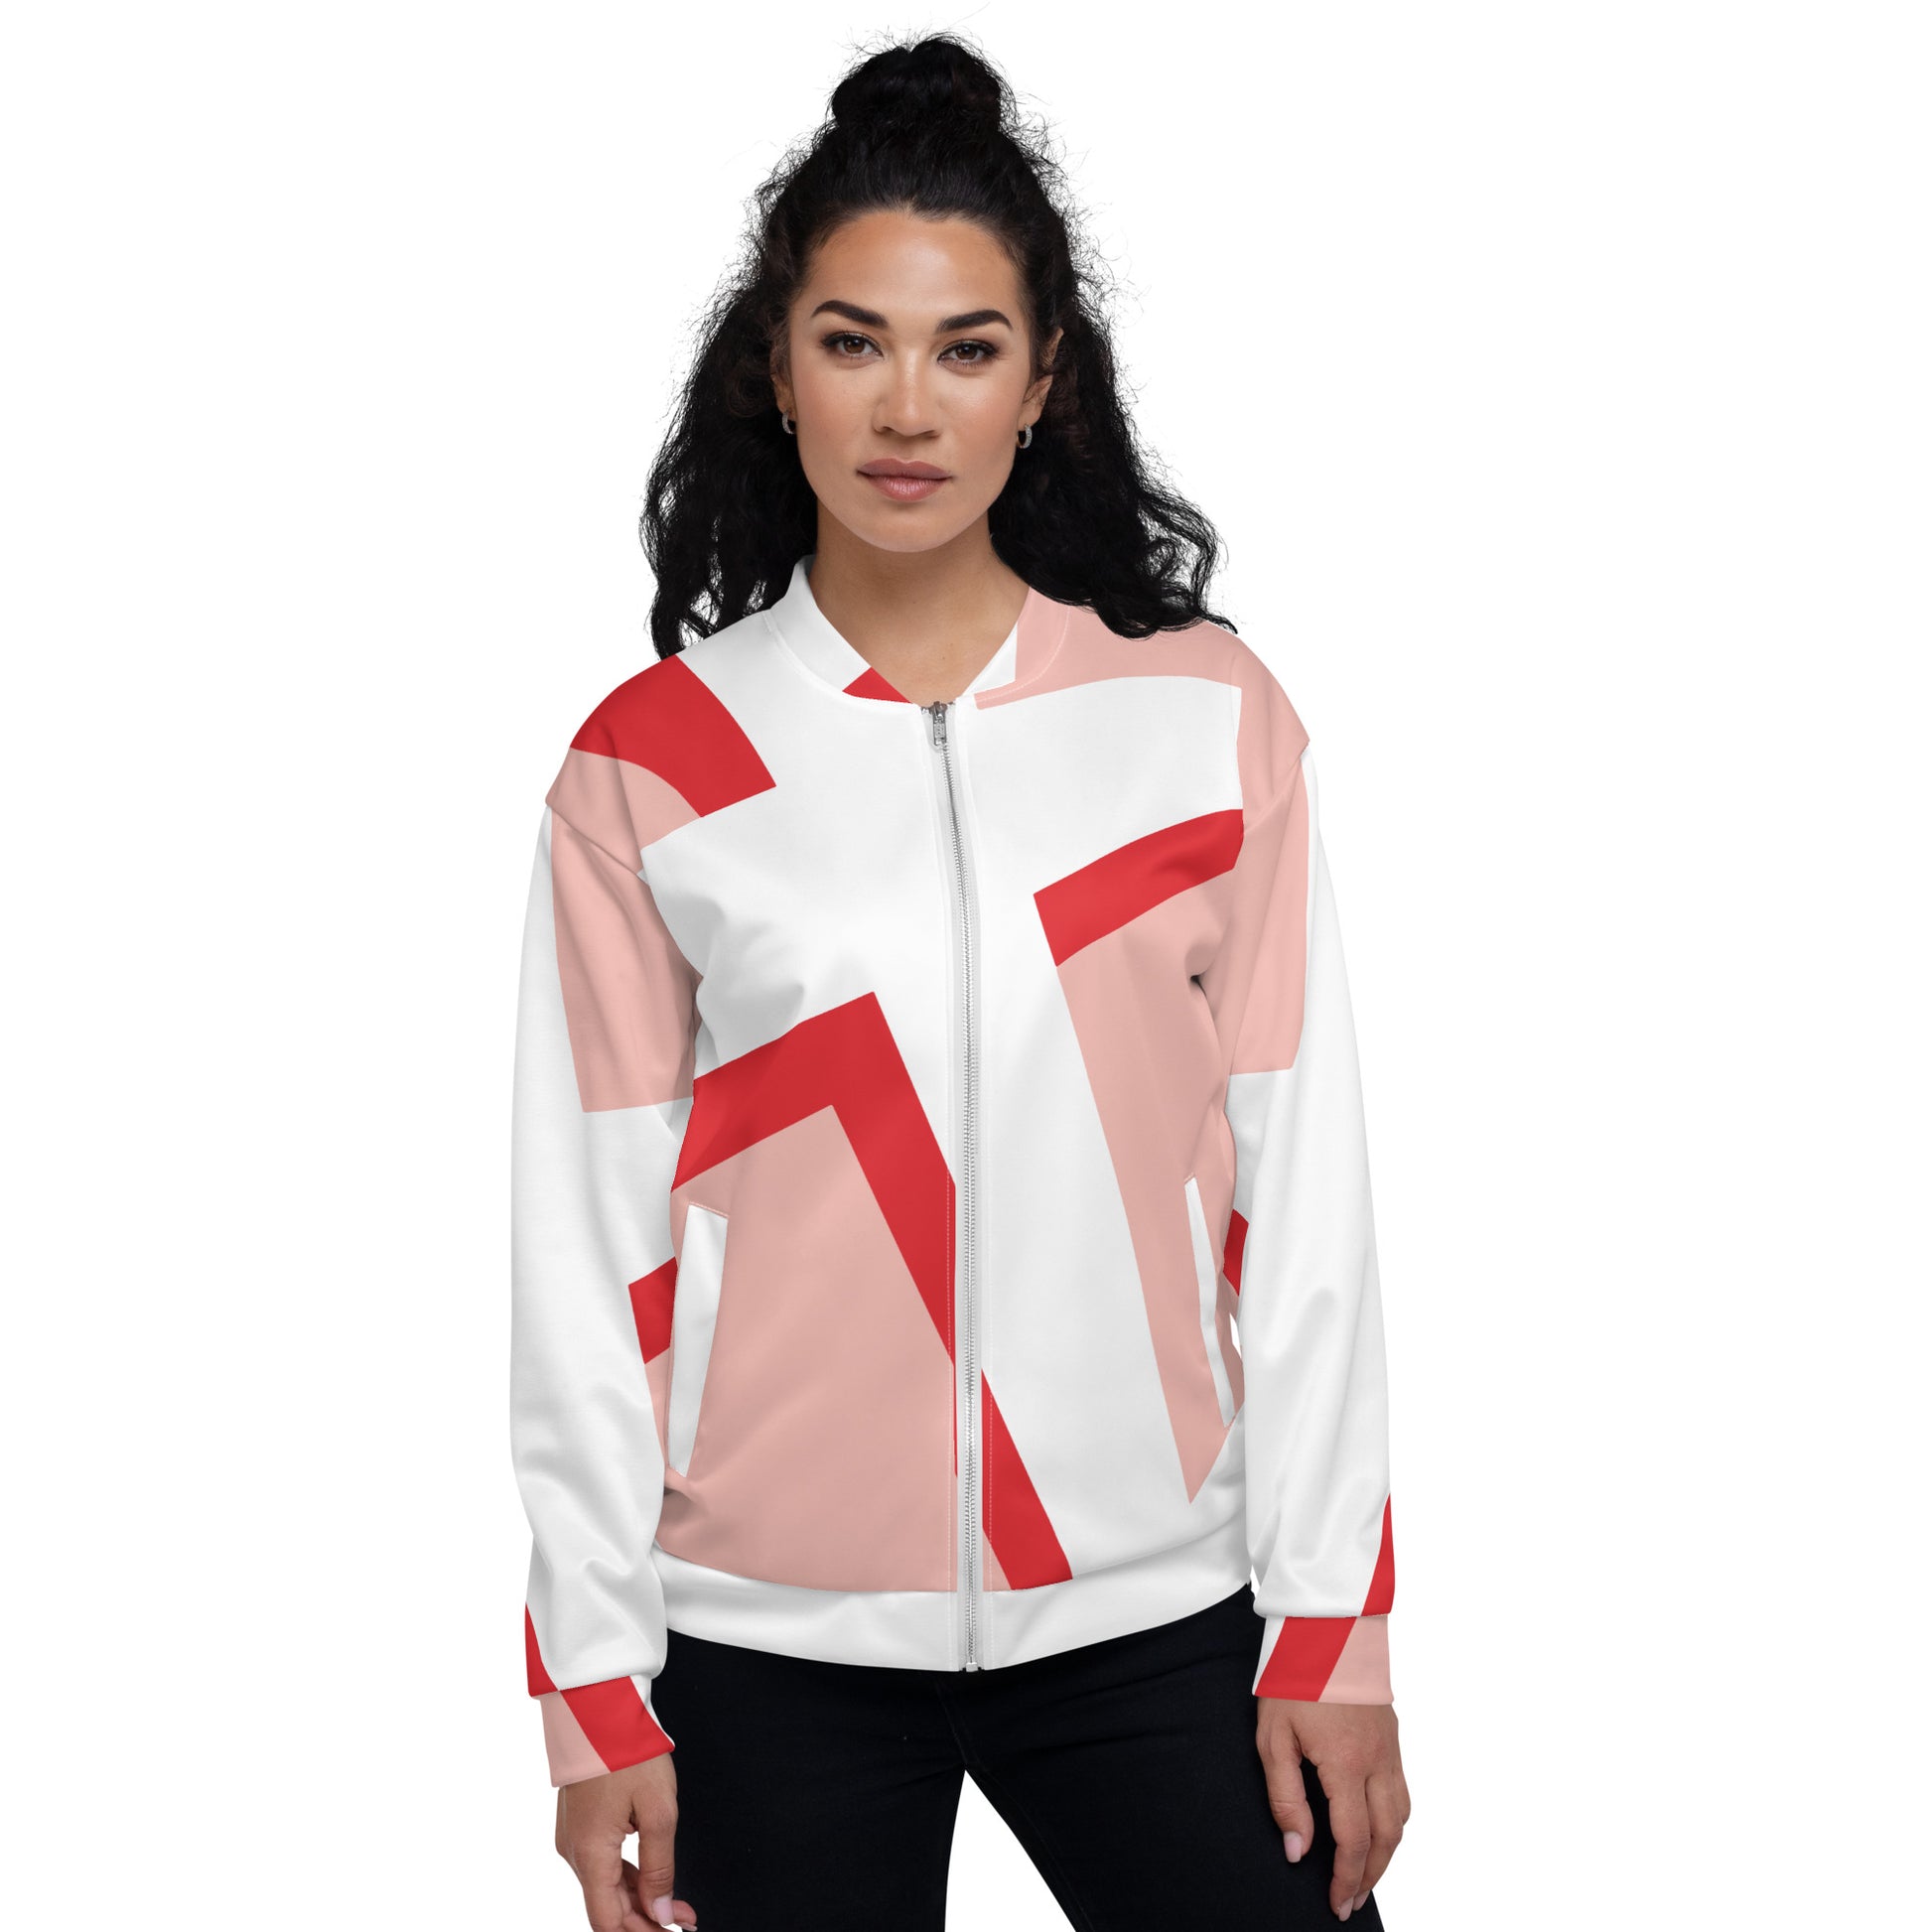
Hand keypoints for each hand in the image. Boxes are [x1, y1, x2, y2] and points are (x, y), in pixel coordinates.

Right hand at [554, 1751, 696, 1930]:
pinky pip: (602, 1865)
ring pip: (605, 1888)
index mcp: (589, 1853)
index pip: (608, 1921)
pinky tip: (653, 1881)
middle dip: (647, 1919)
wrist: (601, 1709)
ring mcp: (574, 1838)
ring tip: (679, 1906)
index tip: (671, 1931)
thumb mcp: (659, 1811)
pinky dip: (628, 1878)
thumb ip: (660, 1868)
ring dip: (640, 1900)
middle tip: (685, 1919)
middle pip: (608, 1907)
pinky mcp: (579, 1826)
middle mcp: (574, 1851)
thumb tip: (661, 1913)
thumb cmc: (629, 1751)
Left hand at [1256, 1698, 1408, 1921]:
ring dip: (1387, 1852)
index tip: (1336, 1903)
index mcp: (1346, 1764)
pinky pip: (1403, 1791)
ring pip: (1402, 1817)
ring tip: (1365, 1874)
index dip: (1347, 1878)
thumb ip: (1286, 1798)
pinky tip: (1376, 1828)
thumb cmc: (1292, 1678)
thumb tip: (1298, 1851)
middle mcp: (1378, 1761)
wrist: (1326, 1627)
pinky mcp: (1393, 1736)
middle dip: (1371, 1876)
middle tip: (1352, 1901)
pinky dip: (1394, 1821)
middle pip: (1387, 1838)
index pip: (1354, 1840)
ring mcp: (1391, 1748)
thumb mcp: (1273, 1738)